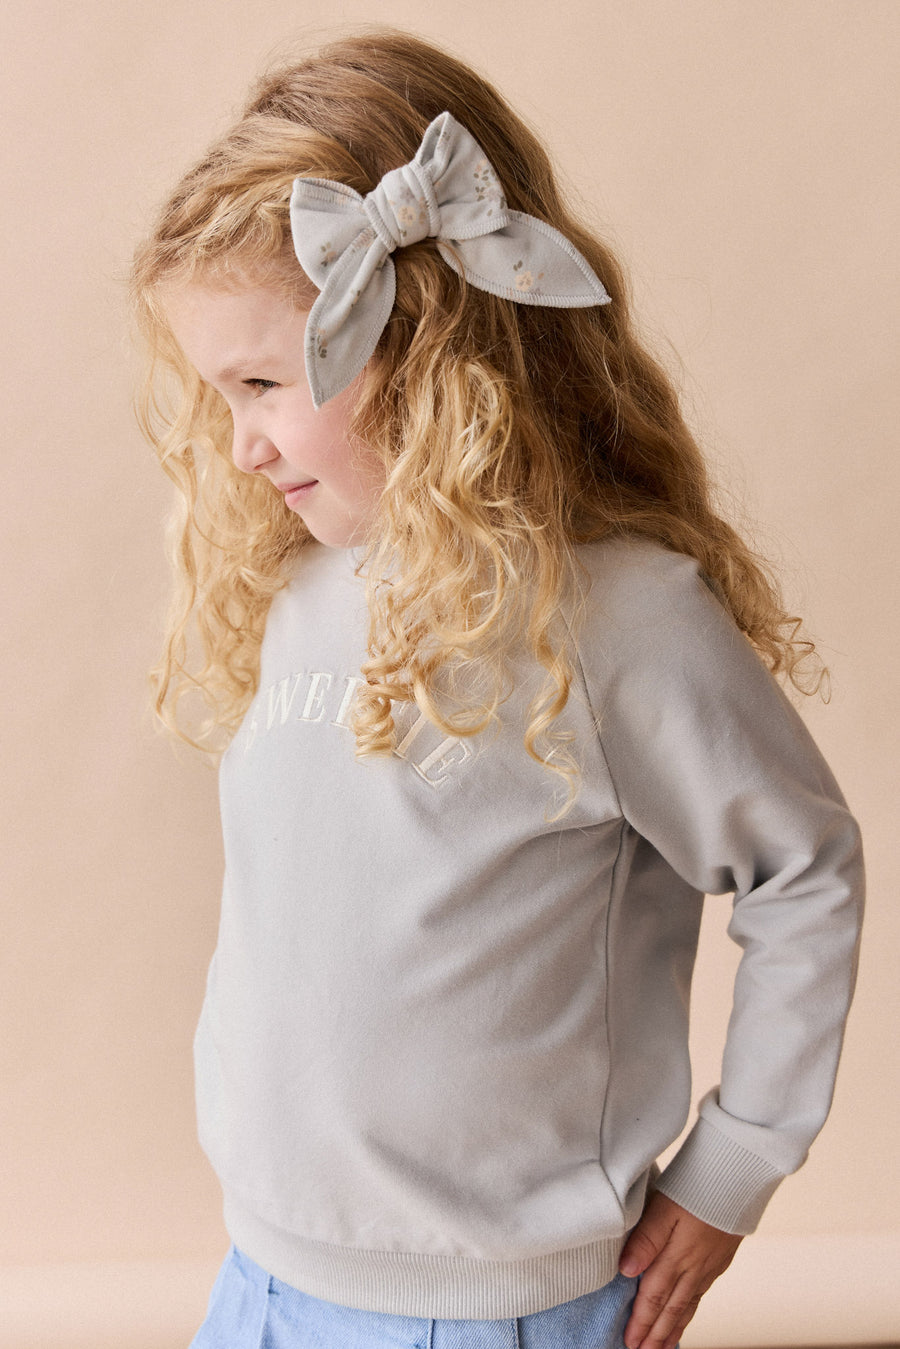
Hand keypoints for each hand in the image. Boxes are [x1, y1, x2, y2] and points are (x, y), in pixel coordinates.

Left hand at [618, 1191, 742, 1348]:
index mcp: (677, 1254)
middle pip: (671, 1308)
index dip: (641, 1321)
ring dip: (673, 1327)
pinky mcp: (720, 1256)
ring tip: (663, 1346)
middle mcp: (694, 1266)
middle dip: (656, 1333)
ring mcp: (710, 1263)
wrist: (739, 1173)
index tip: (629, 1342)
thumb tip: (626, 1271)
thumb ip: (646, 1238)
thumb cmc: (698, 1182)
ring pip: (688, 1304)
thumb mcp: (664, 1205)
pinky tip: (687, 1313)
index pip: (654, 1296)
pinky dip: (690, 1309)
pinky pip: (701, 1292)